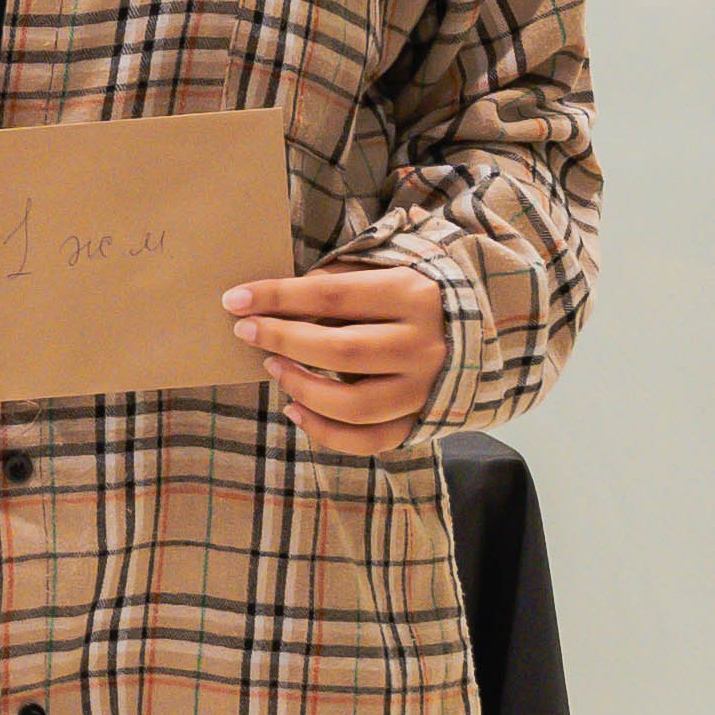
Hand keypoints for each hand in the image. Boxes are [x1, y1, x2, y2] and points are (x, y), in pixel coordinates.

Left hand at [223, 260, 447, 452]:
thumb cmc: (409, 297)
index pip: (333, 293)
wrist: (479, 329)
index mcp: (413, 294)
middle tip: (247, 333)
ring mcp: (424, 389)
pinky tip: (293, 410)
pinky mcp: (421, 421)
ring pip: (352, 404)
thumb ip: (335, 285)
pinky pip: (367, 440)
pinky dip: (324, 432)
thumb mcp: (381, 274)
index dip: (278, 297)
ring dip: (301, 387)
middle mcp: (423, 345)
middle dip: (283, 340)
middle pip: (340, 350)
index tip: (235, 300)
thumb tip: (273, 304)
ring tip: (273, 367)